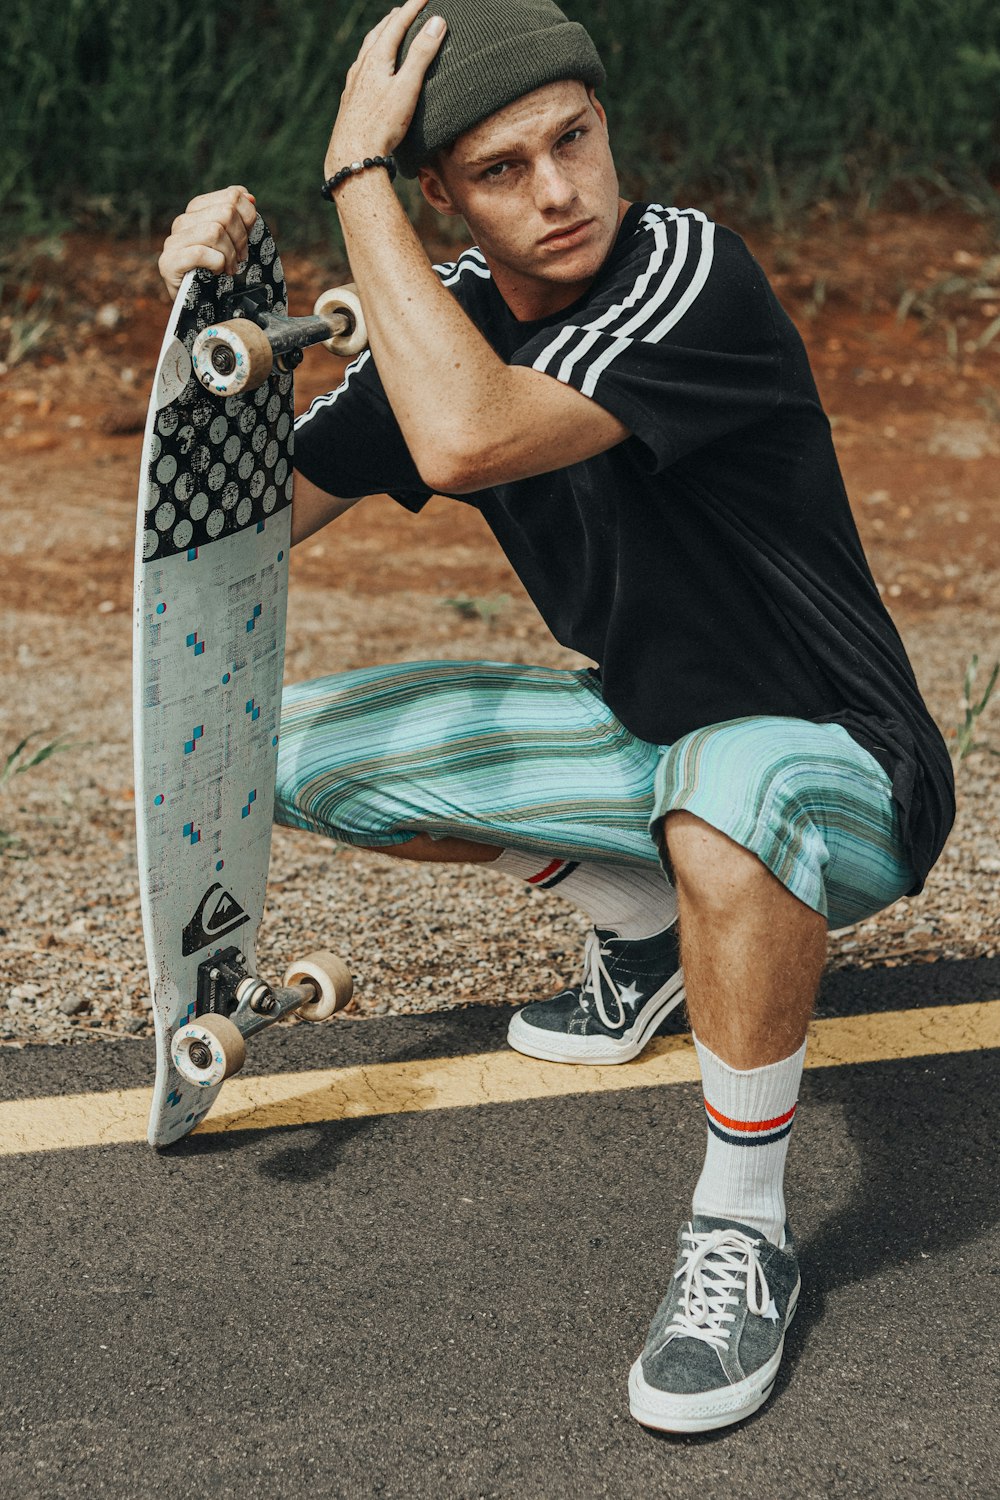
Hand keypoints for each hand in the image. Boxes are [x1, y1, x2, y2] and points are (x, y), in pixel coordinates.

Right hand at [157, 186, 257, 298]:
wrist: (204, 309)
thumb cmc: (222, 274)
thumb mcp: (236, 242)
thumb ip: (240, 217)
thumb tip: (249, 197)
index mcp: (198, 211)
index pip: (231, 196)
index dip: (248, 218)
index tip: (248, 240)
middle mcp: (182, 222)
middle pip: (225, 212)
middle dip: (241, 238)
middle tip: (241, 258)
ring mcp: (172, 242)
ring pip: (214, 231)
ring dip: (230, 254)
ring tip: (231, 269)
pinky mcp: (168, 262)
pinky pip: (200, 253)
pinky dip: (217, 264)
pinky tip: (218, 273)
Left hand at [324, 0, 445, 176]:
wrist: (353, 153)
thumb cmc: (382, 123)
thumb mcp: (407, 87)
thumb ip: (421, 54)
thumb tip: (436, 22)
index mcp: (377, 58)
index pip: (397, 23)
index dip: (413, 7)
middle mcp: (362, 65)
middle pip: (380, 31)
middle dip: (396, 17)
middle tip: (409, 8)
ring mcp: (354, 81)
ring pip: (367, 48)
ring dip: (381, 33)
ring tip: (389, 28)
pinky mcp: (351, 97)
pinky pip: (361, 66)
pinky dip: (370, 55)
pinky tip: (369, 65)